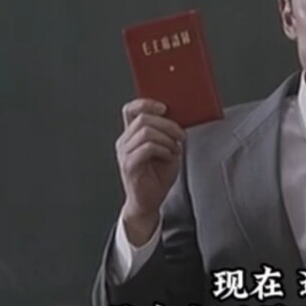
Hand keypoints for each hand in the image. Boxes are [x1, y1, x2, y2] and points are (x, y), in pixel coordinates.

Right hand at [115, 98, 185, 245]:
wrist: (149, 202)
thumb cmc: (157, 177)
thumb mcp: (166, 149)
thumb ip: (167, 134)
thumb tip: (179, 118)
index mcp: (132, 135)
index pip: (131, 110)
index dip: (146, 103)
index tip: (164, 107)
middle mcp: (124, 142)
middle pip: (143, 118)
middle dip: (168, 124)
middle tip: (180, 135)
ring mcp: (125, 153)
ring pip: (146, 131)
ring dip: (167, 138)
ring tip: (174, 149)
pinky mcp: (129, 165)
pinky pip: (148, 147)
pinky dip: (163, 150)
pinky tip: (169, 157)